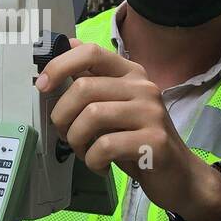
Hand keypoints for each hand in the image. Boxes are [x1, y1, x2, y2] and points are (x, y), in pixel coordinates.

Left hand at [36, 40, 220, 220]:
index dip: (59, 65)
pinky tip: (100, 165)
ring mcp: (151, 113)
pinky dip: (92, 160)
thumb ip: (94, 80)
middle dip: (63, 117)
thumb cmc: (138, 140)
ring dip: (76, 141)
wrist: (179, 175)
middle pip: (83, 88)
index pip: (91, 52)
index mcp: (131, 74)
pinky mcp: (154, 142)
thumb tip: (68, 45)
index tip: (42, 86)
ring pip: (91, 117)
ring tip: (85, 152)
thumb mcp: (115, 107)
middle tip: (67, 135)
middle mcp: (143, 88)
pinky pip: (104, 146)